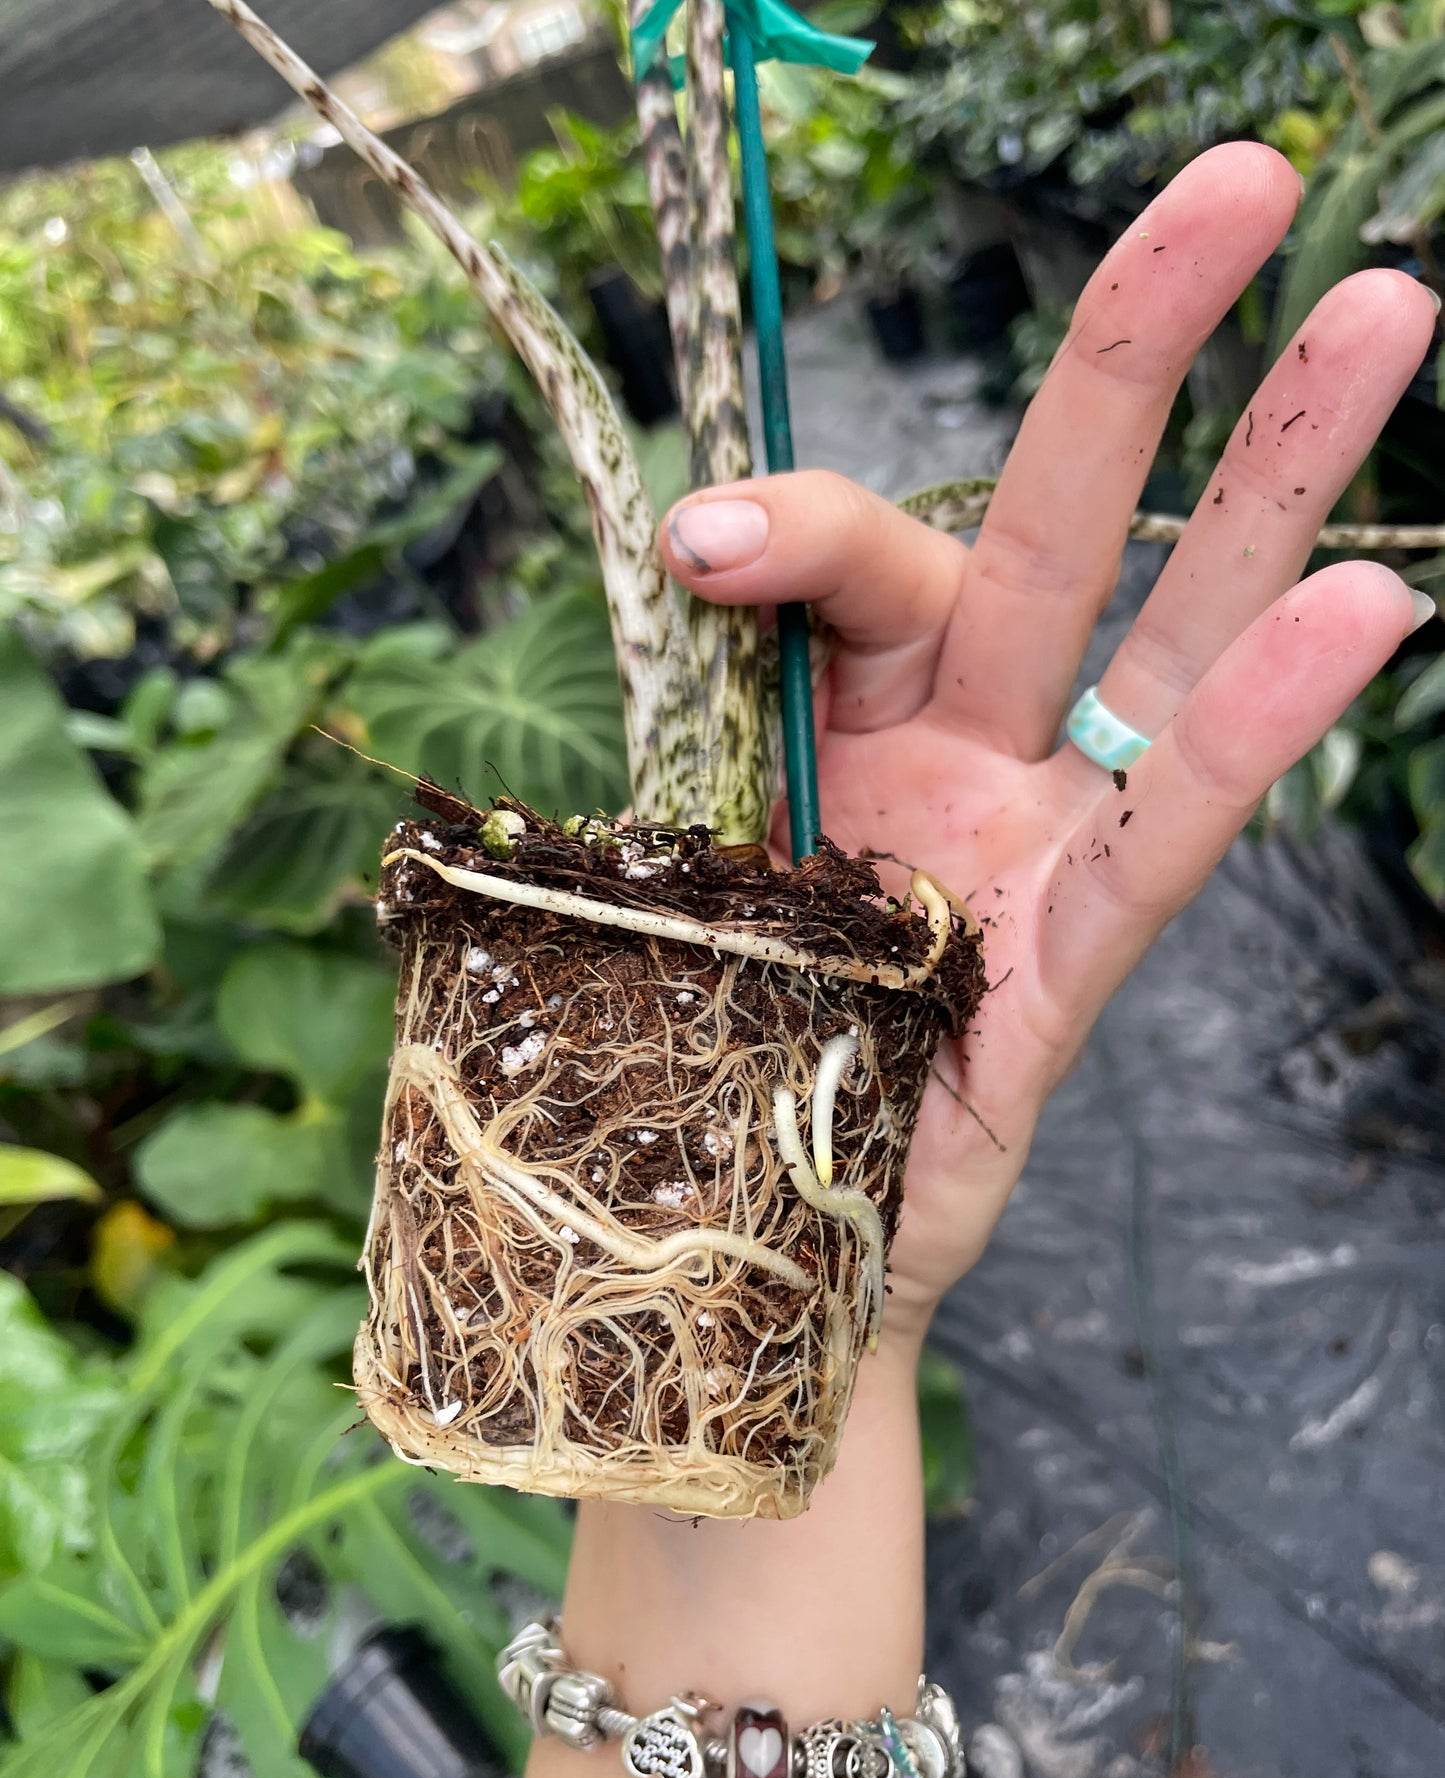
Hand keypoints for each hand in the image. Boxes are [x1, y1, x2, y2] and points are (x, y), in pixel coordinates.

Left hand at [660, 142, 1436, 1351]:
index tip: (703, 540)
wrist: (739, 1246)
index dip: (795, 527)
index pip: (852, 567)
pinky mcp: (1071, 966)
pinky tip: (1361, 608)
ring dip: (1273, 480)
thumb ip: (676, 729)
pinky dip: (1253, 729)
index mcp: (834, 721)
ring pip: (1160, 639)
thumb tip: (678, 553)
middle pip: (1054, 531)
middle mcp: (951, 756)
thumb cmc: (685, 1059)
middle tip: (1242, 183)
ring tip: (1388, 303)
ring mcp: (1028, 848)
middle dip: (1136, 362)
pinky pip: (1169, 832)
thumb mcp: (641, 875)